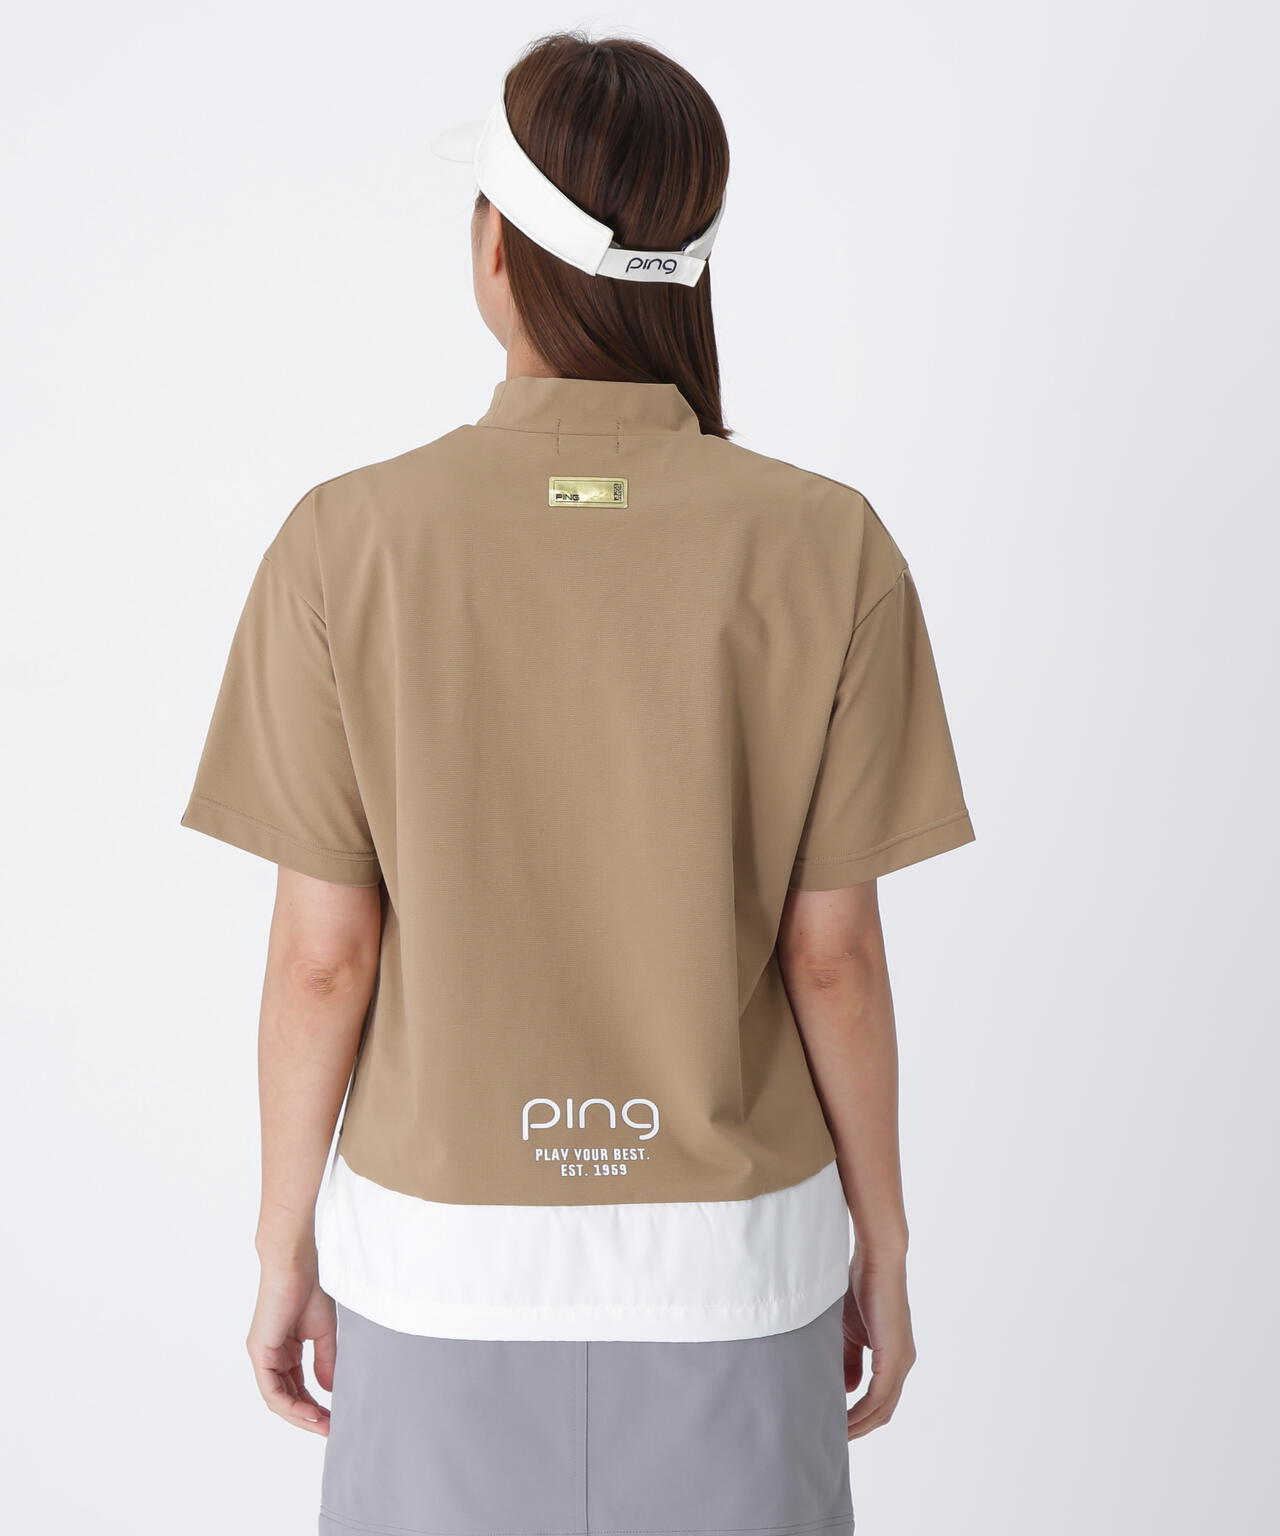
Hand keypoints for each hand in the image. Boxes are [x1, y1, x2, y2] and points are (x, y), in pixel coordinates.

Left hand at [246, 1259, 336, 1435]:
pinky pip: (272, 1389)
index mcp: (284, 1350)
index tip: (334, 1418)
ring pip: (277, 1399)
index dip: (313, 1406)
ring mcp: (263, 1355)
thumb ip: (325, 1362)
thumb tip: (329, 1391)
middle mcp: (270, 1356)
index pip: (296, 1388)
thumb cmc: (311, 1288)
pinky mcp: (260, 1352)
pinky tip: (308, 1412)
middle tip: (329, 1429)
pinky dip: (290, 1404)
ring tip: (322, 1425)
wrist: (298, 1263)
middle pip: (286, 1398)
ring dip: (299, 1415)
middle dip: (307, 1417)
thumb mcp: (323, 1333)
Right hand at [842, 1253, 915, 1438]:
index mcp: (892, 1358)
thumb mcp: (846, 1331)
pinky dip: (861, 1411)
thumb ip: (848, 1360)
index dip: (858, 1418)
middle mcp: (902, 1364)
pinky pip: (880, 1396)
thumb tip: (846, 1390)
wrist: (875, 1260)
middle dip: (858, 1428)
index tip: (834, 1426)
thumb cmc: (858, 1288)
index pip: (878, 1401)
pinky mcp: (895, 1356)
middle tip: (833, 1439)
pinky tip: (845, 1418)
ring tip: (835, 1433)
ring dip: (859, 1425)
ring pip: (883, 1409)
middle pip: (883, 1412)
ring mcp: (901, 1361)